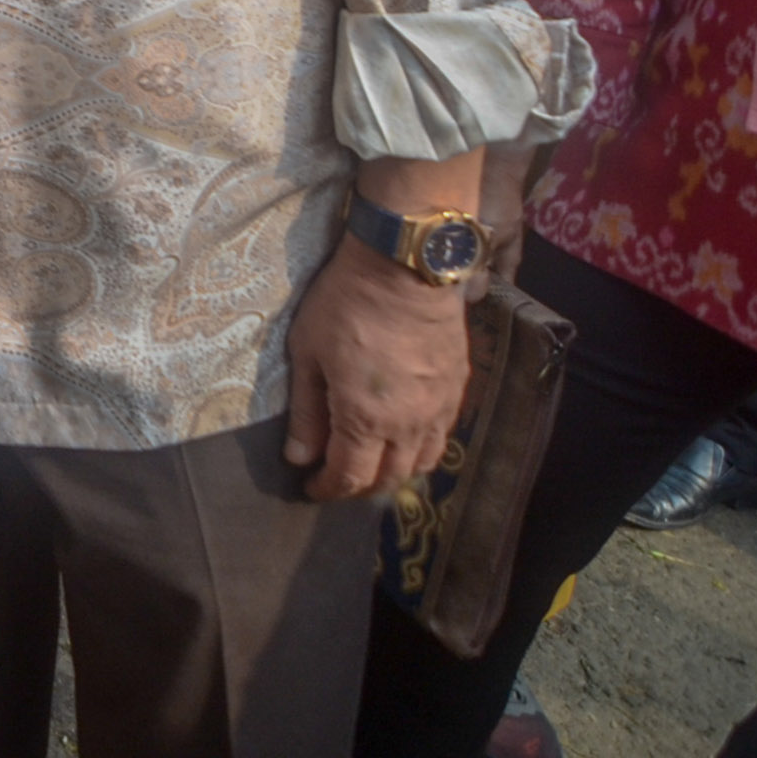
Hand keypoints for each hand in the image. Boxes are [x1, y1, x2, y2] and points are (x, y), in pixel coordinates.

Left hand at [283, 231, 475, 500]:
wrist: (405, 268)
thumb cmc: (345, 304)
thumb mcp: (308, 353)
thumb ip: (306, 411)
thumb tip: (299, 459)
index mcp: (365, 419)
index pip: (350, 476)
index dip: (328, 489)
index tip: (310, 488)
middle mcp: (409, 425)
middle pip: (389, 478)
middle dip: (359, 487)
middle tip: (337, 479)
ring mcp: (439, 408)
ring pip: (423, 463)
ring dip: (395, 473)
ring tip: (370, 464)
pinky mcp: (457, 389)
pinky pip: (443, 437)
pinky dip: (422, 450)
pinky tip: (404, 438)